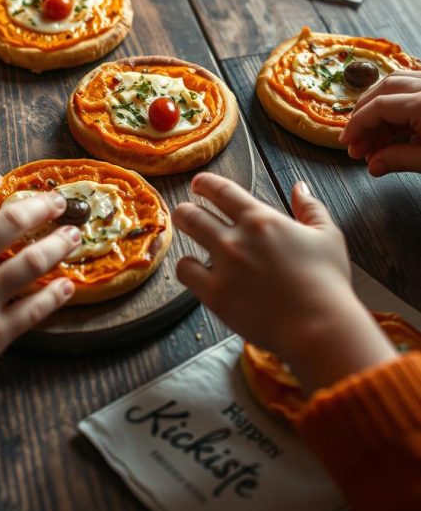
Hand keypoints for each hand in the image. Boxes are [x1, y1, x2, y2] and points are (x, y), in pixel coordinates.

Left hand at [173, 174, 395, 395]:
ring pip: (186, 238)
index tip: (199, 184)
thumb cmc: (328, 282)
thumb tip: (298, 187)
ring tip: (186, 235)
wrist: (319, 327)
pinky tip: (195, 268)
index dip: (205, 184)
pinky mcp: (215, 295)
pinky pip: (186, 272)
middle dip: (185, 210)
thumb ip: (310, 207)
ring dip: (183, 232)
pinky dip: (188, 268)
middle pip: (194, 213)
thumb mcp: (328, 236)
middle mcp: (236, 239)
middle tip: (185, 212)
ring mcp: (223, 266)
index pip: (221, 191)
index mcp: (261, 220)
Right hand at [339, 71, 420, 175]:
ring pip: (396, 84)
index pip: (379, 106)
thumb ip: (399, 159)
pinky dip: (396, 104)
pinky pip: (410, 86)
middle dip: (364, 116)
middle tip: (356, 143)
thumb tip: (374, 165)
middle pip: (384, 89)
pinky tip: (393, 127)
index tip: (347, 142)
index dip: (358, 125)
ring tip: (373, 137)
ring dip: (378, 108)